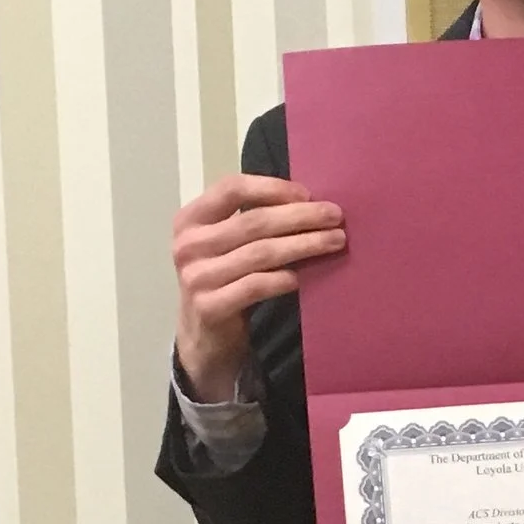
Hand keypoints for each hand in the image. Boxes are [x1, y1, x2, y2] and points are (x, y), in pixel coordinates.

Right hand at [171, 173, 345, 395]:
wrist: (204, 336)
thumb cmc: (225, 279)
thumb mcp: (227, 244)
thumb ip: (252, 220)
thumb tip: (308, 201)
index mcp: (190, 219)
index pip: (231, 188)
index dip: (271, 187)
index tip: (307, 194)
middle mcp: (188, 245)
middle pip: (252, 221)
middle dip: (299, 216)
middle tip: (335, 216)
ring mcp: (196, 277)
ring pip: (259, 253)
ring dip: (303, 245)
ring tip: (334, 241)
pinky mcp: (209, 307)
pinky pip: (255, 286)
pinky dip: (283, 279)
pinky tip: (302, 277)